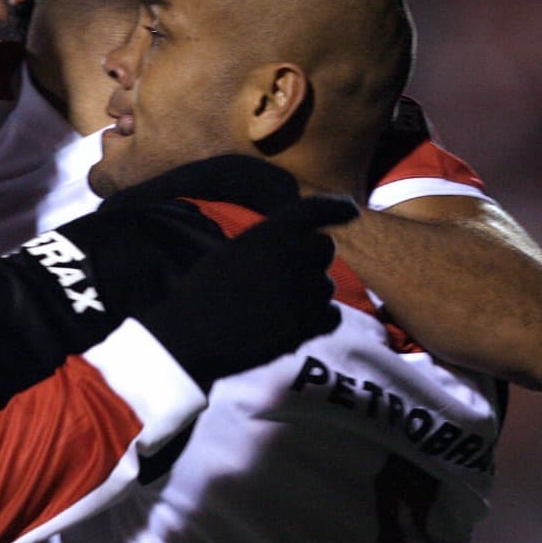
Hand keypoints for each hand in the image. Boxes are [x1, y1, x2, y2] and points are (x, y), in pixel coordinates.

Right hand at [138, 195, 356, 387]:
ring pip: (326, 285)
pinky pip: (332, 315)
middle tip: (287, 276)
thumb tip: (299, 246)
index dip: (336, 207)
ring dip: (310, 294)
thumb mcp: (232, 252)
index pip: (314, 209)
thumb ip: (268, 244)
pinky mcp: (305, 324)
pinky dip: (318, 320)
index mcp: (268, 233)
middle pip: (325, 247)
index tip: (351, 210)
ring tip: (274, 307)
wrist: (190, 335)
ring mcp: (300, 290)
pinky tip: (291, 325)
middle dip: (312, 259)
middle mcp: (290, 256)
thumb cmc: (203, 294)